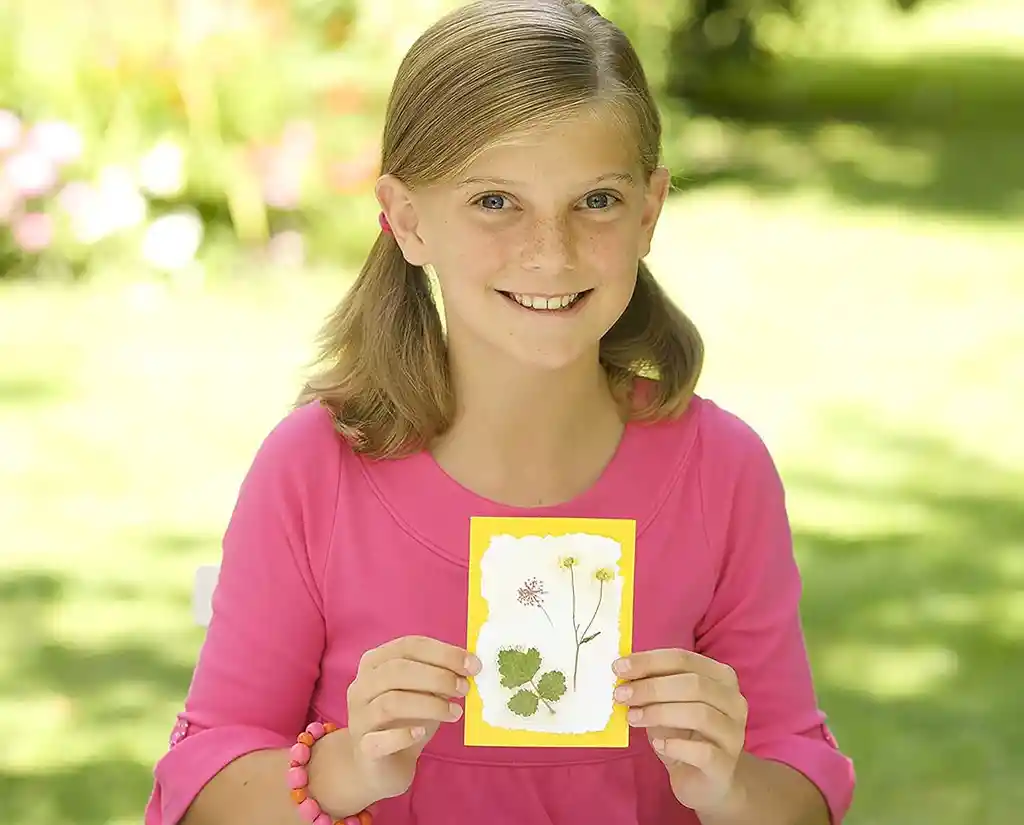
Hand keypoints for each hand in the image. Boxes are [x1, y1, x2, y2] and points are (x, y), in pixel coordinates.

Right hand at [346, 636, 480, 801]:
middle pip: (397, 670)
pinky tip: (422, 732)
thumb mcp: (424, 694)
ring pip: (391, 702)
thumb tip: (468, 666)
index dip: (443, 653)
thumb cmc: (404, 721)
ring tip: (455, 712)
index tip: (472, 664)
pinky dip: (403, 735)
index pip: (408, 646)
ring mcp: (359, 718)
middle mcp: (361, 686)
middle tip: (464, 688)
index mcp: (375, 663)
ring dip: (429, 704)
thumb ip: (439, 677)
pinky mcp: (363, 749)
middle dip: (437, 676)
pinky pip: (380, 740)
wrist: (380, 768)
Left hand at [613, 649, 747, 814]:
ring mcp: (733, 733)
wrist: (706, 779)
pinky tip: (658, 745)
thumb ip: (652, 685)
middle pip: (694, 684)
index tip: (619, 668)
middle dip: (652, 687)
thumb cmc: (683, 734)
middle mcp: (733, 701)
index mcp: (720, 677)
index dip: (649, 661)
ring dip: (659, 713)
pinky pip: (703, 751)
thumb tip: (623, 672)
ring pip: (699, 714)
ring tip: (632, 717)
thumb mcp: (666, 704)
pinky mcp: (726, 764)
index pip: (684, 659)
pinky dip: (675, 745)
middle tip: (621, 695)